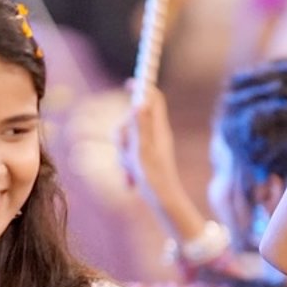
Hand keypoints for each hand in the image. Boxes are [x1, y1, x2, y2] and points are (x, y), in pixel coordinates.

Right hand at [117, 82, 178, 197]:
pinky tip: (130, 181)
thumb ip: (142, 126)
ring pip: (126, 138)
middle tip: (125, 149)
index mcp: (159, 129)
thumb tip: (141, 102)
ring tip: (130, 169)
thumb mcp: (144, 150)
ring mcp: (150, 147)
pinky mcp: (144, 159)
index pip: (154, 99)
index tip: (129, 83)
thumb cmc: (155, 178)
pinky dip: (126, 165)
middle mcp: (156, 135)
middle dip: (122, 132)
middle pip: (132, 119)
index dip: (142, 88)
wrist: (163, 203)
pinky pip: (127, 154)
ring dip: (122, 154)